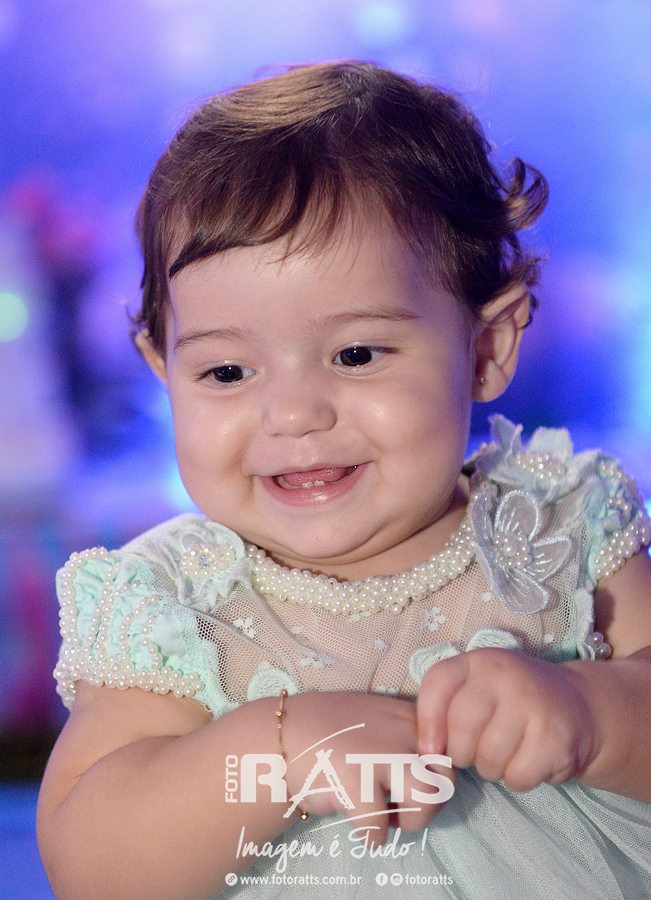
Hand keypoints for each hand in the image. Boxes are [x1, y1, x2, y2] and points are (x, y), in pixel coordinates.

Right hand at [282, 692, 453, 841]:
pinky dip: (370, 836)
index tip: (412, 781)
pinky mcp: (356, 781)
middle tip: (400, 805)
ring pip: (429, 800)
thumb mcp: (377, 718)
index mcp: (407, 715)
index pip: (452, 750)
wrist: (279, 737)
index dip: (437, 775)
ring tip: (386, 816)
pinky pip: (381, 829)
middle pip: (447, 778)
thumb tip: (438, 771)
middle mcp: (399, 729)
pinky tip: (354, 820)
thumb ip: (408, 737)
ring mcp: (379, 753)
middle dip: (428, 803)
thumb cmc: (328, 732)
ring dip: (409, 821)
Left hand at [416, 649, 599, 790]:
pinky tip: (530, 759)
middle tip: (477, 749)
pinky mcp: (556, 738)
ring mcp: (534, 705)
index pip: (438, 683)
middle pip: (461, 729)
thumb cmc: (512, 702)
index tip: (431, 747)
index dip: (428, 721)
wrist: (579, 706)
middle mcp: (506, 675)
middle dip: (461, 753)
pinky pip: (517, 777)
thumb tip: (427, 753)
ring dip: (491, 768)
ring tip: (507, 751)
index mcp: (480, 661)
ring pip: (488, 759)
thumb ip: (446, 707)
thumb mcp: (478, 688)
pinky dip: (519, 779)